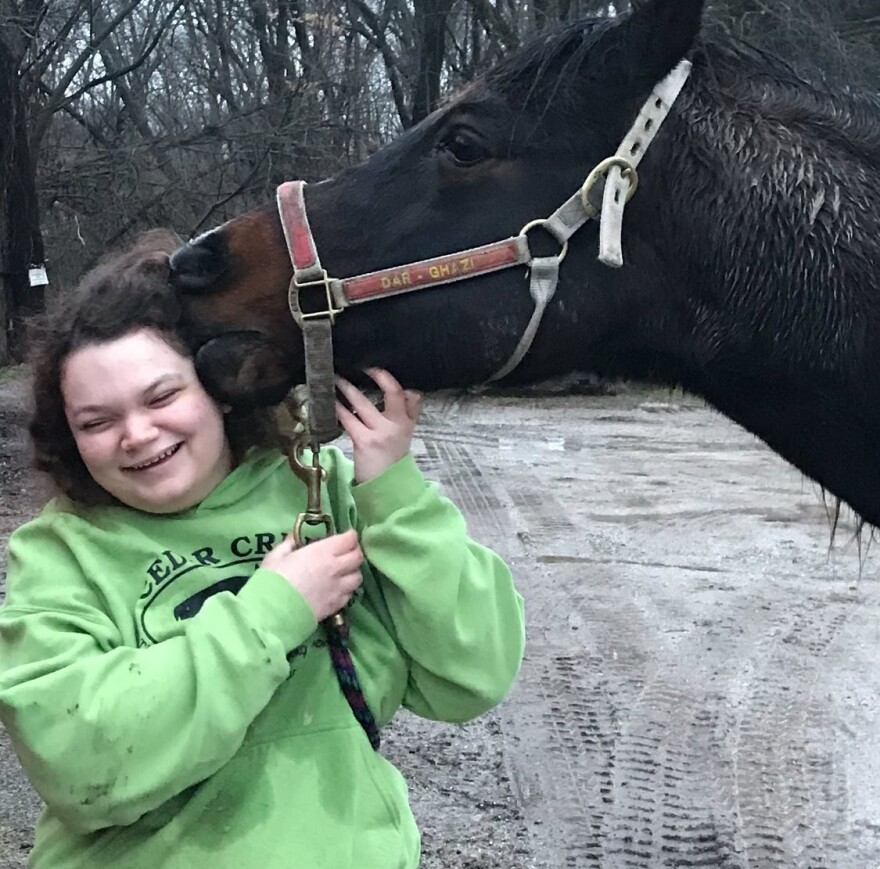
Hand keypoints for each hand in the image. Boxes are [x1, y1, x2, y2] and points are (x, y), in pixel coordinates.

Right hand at [261, 529, 363, 621]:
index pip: (349, 540)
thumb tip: (295, 537)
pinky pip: (349, 595)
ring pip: (358, 577)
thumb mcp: (276, 555)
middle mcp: (335, 569)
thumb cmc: (272, 580)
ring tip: (344, 571)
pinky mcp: (336, 606)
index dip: (350, 536)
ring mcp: (338, 589)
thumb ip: (289, 544)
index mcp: (323, 552)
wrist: (272, 612)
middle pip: (358, 557)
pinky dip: (347, 590)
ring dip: (353, 572)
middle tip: (347, 551)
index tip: (347, 535)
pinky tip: (337, 589)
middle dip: (355, 551)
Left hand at [335, 368, 421, 482]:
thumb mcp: (405, 434)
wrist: (387, 487)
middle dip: (376, 375)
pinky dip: (338, 408)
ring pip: (363, 403)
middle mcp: (399, 424)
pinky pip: (348, 418)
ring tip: (336, 378)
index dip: (393, 379)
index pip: (409, 394)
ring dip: (347, 388)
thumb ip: (406, 413)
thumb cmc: (392, 459)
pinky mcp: (364, 441)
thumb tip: (406, 390)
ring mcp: (382, 432)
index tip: (377, 366)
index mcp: (409, 422)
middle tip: (359, 364)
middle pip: (391, 392)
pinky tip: (329, 402)